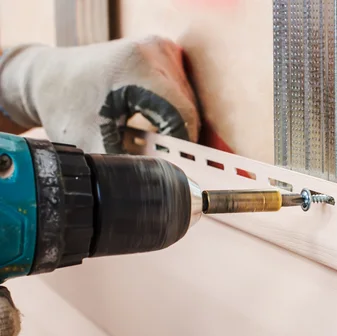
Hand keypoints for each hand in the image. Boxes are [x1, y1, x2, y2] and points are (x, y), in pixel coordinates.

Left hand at [0, 36, 199, 153]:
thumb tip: (158, 187)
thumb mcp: (92, 144)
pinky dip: (171, 111)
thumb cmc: (64, 108)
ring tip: (148, 138)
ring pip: (188, 102)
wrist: (49, 77)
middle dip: (175, 139)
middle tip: (153, 157)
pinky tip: (150, 121)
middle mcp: (155, 51)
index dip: (182, 149)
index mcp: (139, 67)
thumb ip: (128, 167)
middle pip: (187, 110)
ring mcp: (161, 48)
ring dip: (175, 126)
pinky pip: (182, 92)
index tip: (171, 170)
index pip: (182, 117)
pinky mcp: (163, 51)